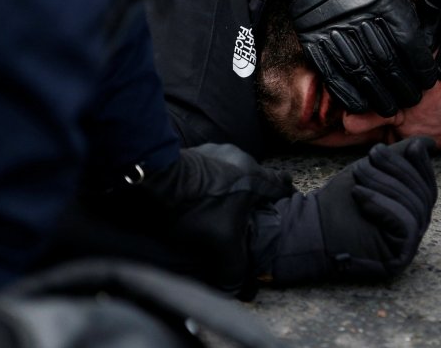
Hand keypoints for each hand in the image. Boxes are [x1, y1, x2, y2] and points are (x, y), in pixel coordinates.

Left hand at [115, 144, 294, 293]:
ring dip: (228, 187)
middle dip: (252, 196)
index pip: (283, 185)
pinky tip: (195, 196)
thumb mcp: (220, 244)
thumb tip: (235, 289)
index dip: (284, 198)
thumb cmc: (196, 207)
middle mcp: (241, 158)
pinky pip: (210, 166)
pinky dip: (207, 180)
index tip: (278, 210)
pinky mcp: (196, 150)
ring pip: (233, 171)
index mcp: (255, 178)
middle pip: (256, 178)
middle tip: (242, 216)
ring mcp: (217, 151)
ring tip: (215, 207)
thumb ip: (233, 267)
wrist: (156, 178)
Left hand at [267, 136, 437, 284]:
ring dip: (385, 184)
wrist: (311, 227)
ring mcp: (407, 247)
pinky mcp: (398, 259)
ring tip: (358, 173)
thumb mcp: (375, 170)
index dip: (422, 166)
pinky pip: (406, 226)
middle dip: (398, 170)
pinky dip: (383, 205)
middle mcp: (413, 231)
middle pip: (423, 196)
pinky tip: (360, 195)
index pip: (427, 187)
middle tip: (370, 156)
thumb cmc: (340, 200)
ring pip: (414, 208)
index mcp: (410, 211)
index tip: (411, 147)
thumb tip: (429, 143)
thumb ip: (400, 157)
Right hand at [285, 0, 440, 116]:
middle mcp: (361, 16)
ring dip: (378, 96)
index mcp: (385, 0)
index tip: (428, 81)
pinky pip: (331, 72)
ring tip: (391, 108)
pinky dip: (347, 93)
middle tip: (413, 100)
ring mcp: (334, 29)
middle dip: (403, 87)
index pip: (409, 44)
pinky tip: (360, 104)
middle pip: (387, 63)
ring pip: (361, 72)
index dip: (421, 67)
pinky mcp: (313, 38)